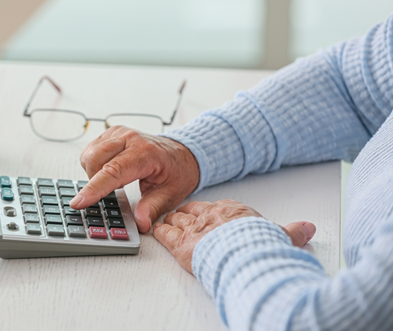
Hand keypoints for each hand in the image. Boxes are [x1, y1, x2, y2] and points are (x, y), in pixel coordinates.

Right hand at [70, 126, 199, 232]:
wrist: (181, 153)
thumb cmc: (176, 172)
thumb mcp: (170, 195)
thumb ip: (152, 209)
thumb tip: (140, 223)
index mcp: (145, 153)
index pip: (112, 172)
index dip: (93, 189)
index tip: (79, 202)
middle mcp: (130, 139)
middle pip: (94, 161)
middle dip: (95, 182)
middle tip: (114, 191)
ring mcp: (119, 133)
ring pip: (89, 155)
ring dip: (94, 172)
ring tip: (114, 180)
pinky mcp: (112, 133)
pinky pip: (91, 150)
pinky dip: (94, 163)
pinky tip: (110, 169)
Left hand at [153, 199, 316, 272]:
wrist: (246, 256)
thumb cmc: (261, 246)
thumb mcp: (281, 235)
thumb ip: (293, 231)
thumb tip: (309, 228)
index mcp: (231, 211)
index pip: (214, 208)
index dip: (207, 212)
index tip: (205, 215)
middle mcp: (209, 216)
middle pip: (190, 211)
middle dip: (184, 214)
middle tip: (179, 217)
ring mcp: (192, 229)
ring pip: (174, 219)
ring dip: (169, 222)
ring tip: (164, 222)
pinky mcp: (180, 245)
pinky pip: (163, 234)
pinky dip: (158, 233)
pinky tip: (154, 231)